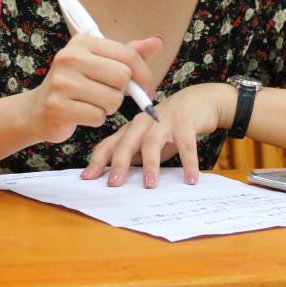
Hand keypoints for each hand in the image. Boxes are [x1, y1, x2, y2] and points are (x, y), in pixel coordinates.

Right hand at [28, 34, 160, 144]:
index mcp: (82, 42)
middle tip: (110, 95)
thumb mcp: (101, 63)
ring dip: (109, 107)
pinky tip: (82, 113)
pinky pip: (98, 116)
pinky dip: (96, 119)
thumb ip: (129, 53)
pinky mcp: (58, 107)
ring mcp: (62, 82)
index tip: (146, 88)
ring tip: (92, 103)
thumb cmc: (75, 84)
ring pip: (112, 99)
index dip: (144, 75)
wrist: (36, 110)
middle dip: (122, 92)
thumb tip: (157, 42)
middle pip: (122, 77)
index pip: (128, 55)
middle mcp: (69, 57)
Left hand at [81, 82, 234, 188]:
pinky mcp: (185, 121)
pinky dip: (189, 163)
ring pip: (152, 142)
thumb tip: (117, 179)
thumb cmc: (169, 126)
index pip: (109, 145)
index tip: (87, 178)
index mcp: (131, 130)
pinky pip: (186, 144)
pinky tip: (190, 179)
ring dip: (150, 164)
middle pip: (126, 143)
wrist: (198, 101)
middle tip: (114, 183)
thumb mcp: (148, 142)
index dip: (97, 161)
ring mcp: (163, 120)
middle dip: (119, 164)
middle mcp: (143, 123)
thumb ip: (134, 156)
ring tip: (150, 185)